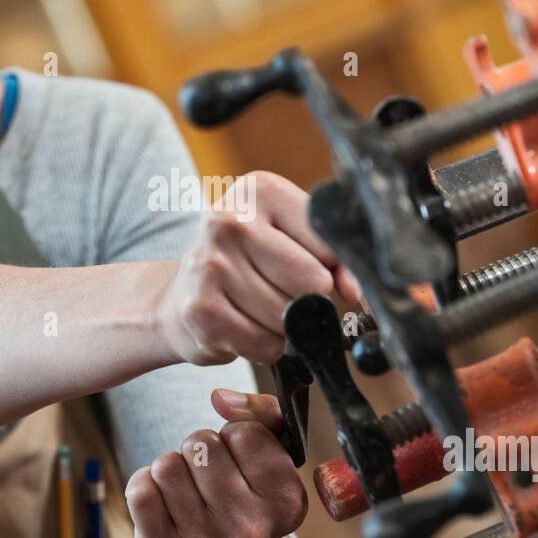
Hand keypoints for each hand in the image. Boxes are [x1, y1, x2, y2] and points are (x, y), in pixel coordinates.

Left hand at [126, 387, 307, 537]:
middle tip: (209, 472)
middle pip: (200, 445)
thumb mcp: (271, 447)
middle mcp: (251, 531)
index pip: (245, 432)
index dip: (236, 434)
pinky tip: (165, 501)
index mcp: (287, 502)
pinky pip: (139, 490)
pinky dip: (146, 484)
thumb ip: (260, 410)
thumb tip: (220, 398)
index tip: (239, 457)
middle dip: (200, 447)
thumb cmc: (246, 484)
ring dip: (173, 466)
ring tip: (189, 487)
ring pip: (167, 466)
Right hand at [156, 170, 360, 365]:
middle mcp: (229, 220)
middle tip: (282, 294)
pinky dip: (265, 347)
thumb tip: (355, 291)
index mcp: (260, 190)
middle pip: (312, 281)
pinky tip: (246, 329)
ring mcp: (210, 264)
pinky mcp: (201, 310)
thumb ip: (333, 258)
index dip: (334, 268)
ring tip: (261, 311)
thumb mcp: (289, 239)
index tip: (319, 273)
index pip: (329, 240)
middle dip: (307, 300)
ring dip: (286, 328)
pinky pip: (265, 344)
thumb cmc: (246, 264)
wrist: (181, 293)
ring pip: (289, 318)